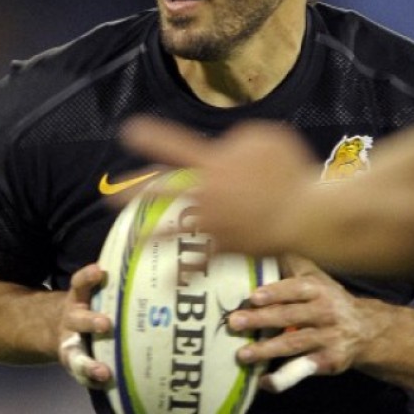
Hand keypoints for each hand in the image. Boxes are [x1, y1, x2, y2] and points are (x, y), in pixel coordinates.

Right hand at [57, 264, 112, 387]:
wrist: (53, 325)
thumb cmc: (90, 301)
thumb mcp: (92, 288)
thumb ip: (112, 277)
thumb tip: (155, 251)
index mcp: (78, 297)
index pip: (80, 283)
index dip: (88, 277)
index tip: (99, 271)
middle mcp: (72, 319)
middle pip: (79, 320)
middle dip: (91, 321)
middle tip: (106, 323)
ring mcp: (70, 343)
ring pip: (75, 354)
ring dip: (87, 363)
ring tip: (102, 372)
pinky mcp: (74, 361)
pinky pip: (80, 373)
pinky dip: (91, 379)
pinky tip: (106, 383)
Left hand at [121, 117, 318, 256]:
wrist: (301, 216)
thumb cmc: (289, 173)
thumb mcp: (266, 138)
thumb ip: (241, 138)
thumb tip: (226, 150)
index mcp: (212, 165)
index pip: (174, 146)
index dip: (151, 137)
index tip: (128, 131)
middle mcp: (204, 196)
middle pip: (160, 192)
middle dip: (133, 192)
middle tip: (111, 192)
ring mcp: (211, 225)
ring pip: (171, 230)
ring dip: (147, 234)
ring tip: (131, 238)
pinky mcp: (224, 249)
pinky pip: (199, 263)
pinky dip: (182, 273)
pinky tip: (164, 282)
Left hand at [229, 255, 374, 392]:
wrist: (364, 330)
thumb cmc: (329, 300)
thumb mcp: (316, 278)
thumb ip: (293, 264)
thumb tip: (266, 241)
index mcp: (319, 290)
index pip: (296, 289)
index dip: (276, 292)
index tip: (254, 297)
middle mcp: (325, 313)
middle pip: (290, 317)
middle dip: (261, 320)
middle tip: (235, 322)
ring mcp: (326, 339)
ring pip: (294, 344)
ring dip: (267, 350)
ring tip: (242, 354)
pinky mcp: (327, 362)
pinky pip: (301, 371)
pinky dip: (283, 378)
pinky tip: (264, 381)